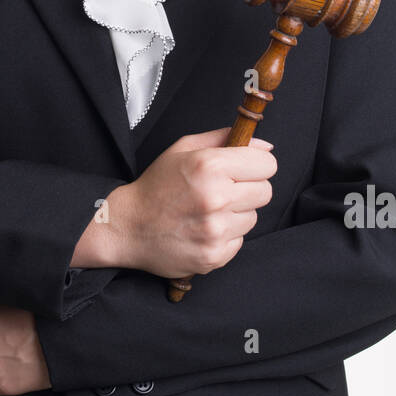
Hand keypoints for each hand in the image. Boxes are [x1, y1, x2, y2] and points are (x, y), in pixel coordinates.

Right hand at [107, 128, 276, 279]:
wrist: (127, 227)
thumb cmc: (156, 186)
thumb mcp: (183, 149)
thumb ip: (224, 139)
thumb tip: (265, 147)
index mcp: (209, 165)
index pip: (267, 165)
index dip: (256, 165)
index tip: (244, 169)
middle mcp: (216, 198)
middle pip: (265, 192)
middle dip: (249, 188)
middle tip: (223, 190)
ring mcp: (215, 230)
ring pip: (253, 218)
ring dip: (236, 214)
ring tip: (208, 211)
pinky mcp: (214, 256)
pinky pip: (239, 241)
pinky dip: (226, 236)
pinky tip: (203, 229)